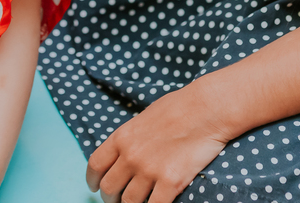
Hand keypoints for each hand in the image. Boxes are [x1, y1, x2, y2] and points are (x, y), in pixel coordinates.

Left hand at [86, 82, 230, 202]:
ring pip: (129, 202)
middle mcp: (130, 156)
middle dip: (110, 197)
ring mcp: (149, 170)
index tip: (95, 186)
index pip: (96, 165)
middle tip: (117, 199)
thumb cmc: (178, 107)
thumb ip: (130, 138)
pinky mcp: (170, 182)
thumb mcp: (143, 117)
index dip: (93, 180)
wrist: (206, 109)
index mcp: (121, 137)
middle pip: (109, 188)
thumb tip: (123, 152)